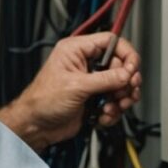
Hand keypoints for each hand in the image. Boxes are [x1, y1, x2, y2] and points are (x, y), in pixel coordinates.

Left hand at [0, 32, 141, 151]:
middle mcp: (86, 63)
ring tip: (114, 107)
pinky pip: (115, 101)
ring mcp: (92, 81)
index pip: (111, 41)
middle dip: (125, 82)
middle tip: (127, 92)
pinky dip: (114, 111)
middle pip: (120, 65)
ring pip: (121, 84)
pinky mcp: (95, 98)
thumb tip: (127, 74)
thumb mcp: (76, 86)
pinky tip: (104, 116)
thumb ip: (105, 79)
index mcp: (77, 50)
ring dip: (121, 98)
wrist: (35, 126)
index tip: (132, 69)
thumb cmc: (42, 101)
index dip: (126, 54)